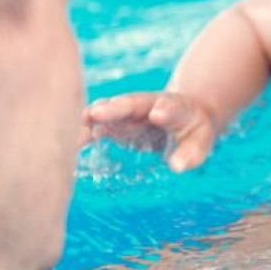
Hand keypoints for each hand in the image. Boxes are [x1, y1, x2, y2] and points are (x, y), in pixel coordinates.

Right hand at [83, 92, 218, 171]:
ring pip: (110, 109)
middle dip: (116, 107)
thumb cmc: (194, 132)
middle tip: (97, 113)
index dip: (165, 110)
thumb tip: (178, 166)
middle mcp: (149, 105)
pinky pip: (98, 123)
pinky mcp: (116, 122)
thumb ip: (191, 154)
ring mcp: (130, 112)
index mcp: (176, 107)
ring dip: (93, 118)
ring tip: (75, 128)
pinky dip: (83, 130)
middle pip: (133, 103)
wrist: (185, 116)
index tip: (157, 114)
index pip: (171, 107)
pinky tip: (69, 141)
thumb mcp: (201, 141)